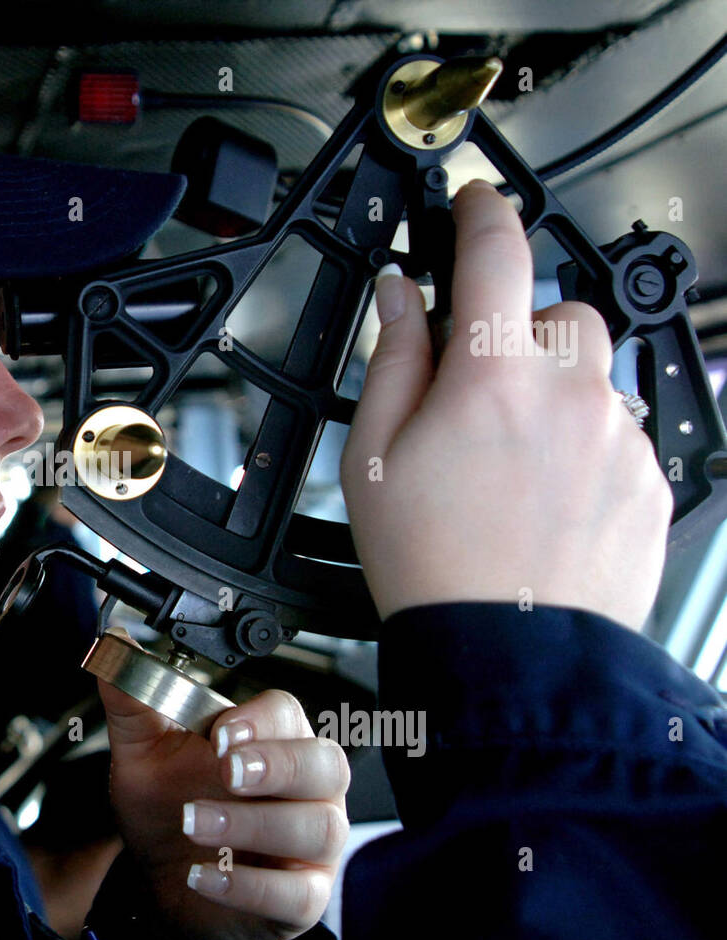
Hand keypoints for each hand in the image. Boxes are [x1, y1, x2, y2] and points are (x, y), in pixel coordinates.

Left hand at [99, 676, 349, 939]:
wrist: (160, 876)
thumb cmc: (168, 807)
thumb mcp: (143, 752)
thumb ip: (133, 700)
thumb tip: (117, 644)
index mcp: (272, 738)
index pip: (289, 714)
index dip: (262, 721)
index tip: (222, 733)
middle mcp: (306, 787)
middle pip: (325, 764)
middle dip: (278, 765)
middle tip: (226, 772)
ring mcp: (312, 844)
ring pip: (319, 827)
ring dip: (254, 824)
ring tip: (194, 822)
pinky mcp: (302, 896)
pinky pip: (298, 894)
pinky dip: (249, 885)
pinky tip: (204, 874)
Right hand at [340, 179, 672, 630]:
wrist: (507, 654)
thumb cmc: (431, 564)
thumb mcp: (373, 456)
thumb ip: (393, 359)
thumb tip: (402, 296)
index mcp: (492, 377)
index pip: (496, 252)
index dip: (479, 212)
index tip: (473, 202)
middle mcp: (569, 394)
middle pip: (558, 314)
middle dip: (519, 333)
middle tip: (478, 389)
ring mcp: (617, 439)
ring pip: (593, 375)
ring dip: (555, 390)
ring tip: (511, 460)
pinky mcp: (649, 481)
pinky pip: (619, 431)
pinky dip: (584, 442)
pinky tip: (544, 495)